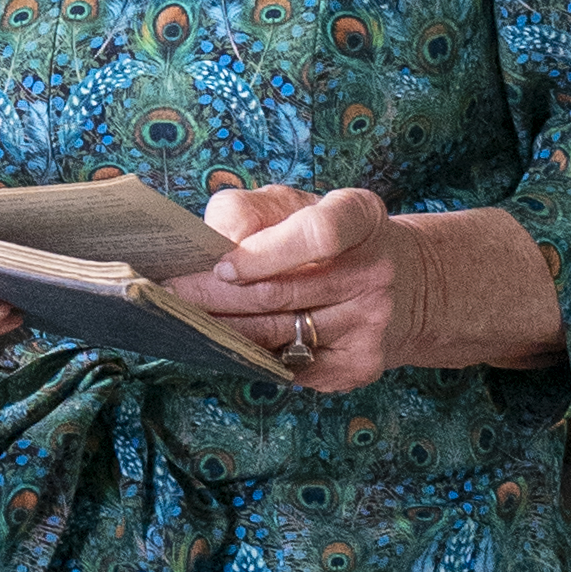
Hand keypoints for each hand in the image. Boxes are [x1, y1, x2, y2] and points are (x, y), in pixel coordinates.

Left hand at [194, 185, 565, 387]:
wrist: (406, 286)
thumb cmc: (328, 236)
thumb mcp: (296, 204)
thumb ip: (250, 210)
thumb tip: (213, 240)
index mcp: (362, 216)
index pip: (319, 233)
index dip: (265, 253)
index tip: (221, 266)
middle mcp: (376, 271)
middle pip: (279, 294)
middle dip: (210, 298)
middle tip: (163, 298)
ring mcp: (372, 325)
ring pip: (276, 336)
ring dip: (219, 332)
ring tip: (177, 322)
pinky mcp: (361, 367)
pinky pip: (288, 367)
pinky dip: (248, 358)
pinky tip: (219, 346)